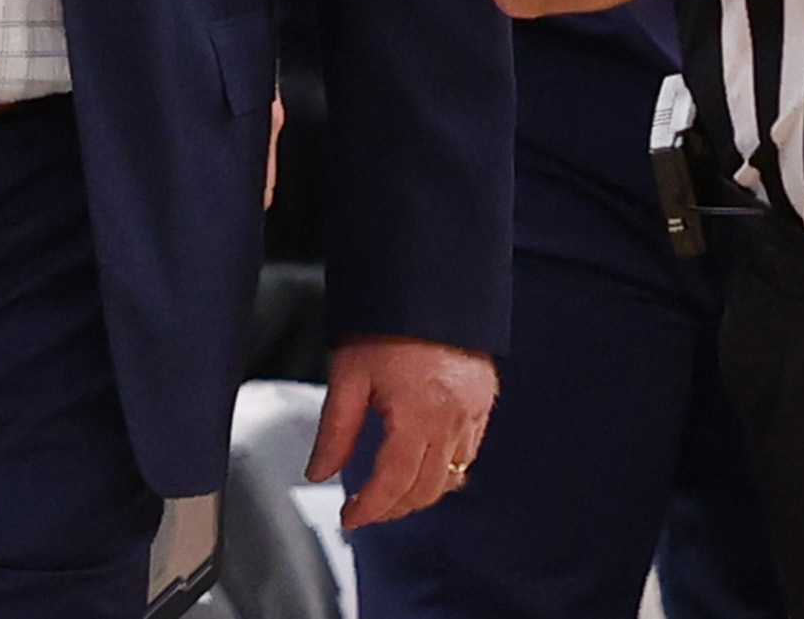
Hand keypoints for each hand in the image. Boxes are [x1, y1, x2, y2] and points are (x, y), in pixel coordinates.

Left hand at [311, 335, 498, 529]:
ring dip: (419, 494)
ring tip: (391, 494)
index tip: (351, 517)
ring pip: (450, 478)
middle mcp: (451, 419)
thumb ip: (335, 431)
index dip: (370, 509)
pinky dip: (446, 471)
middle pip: (424, 489)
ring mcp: (473, 412)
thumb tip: (320, 472)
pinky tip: (424, 467)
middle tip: (366, 510)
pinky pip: (468, 454)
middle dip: (392, 508)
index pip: (393, 483)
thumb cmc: (389, 323)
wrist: (430, 286)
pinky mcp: (483, 402)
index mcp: (417, 415)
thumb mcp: (349, 375)